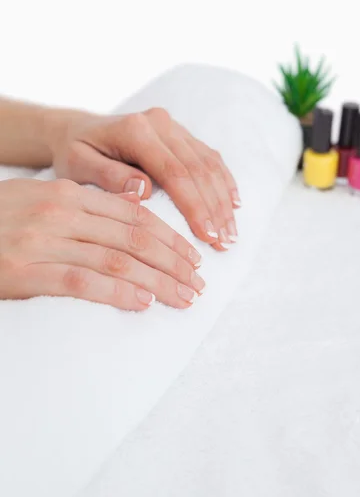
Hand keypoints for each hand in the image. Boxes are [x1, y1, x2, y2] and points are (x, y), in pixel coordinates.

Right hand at [0, 178, 204, 309]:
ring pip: (117, 259)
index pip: (134, 214)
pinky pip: (82, 282)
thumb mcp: (40, 202)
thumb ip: (83, 210)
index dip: (169, 237)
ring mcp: (41, 240)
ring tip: (184, 297)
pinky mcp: (23, 271)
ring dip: (158, 281)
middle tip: (199, 284)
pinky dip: (117, 292)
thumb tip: (132, 224)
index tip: (192, 257)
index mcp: (67, 193)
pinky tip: (142, 303)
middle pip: (134, 237)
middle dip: (174, 262)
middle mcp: (60, 211)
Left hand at [50, 107, 240, 249]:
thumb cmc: (75, 153)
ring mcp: (173, 126)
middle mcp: (160, 123)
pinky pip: (209, 157)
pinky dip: (224, 182)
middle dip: (214, 209)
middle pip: (198, 169)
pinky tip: (233, 205)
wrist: (77, 130)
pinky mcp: (181, 133)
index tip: (207, 237)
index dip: (195, 206)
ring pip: (209, 164)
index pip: (175, 173)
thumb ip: (109, 176)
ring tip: (231, 233)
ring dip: (223, 199)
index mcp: (135, 130)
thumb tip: (144, 190)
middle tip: (224, 243)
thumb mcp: (79, 166)